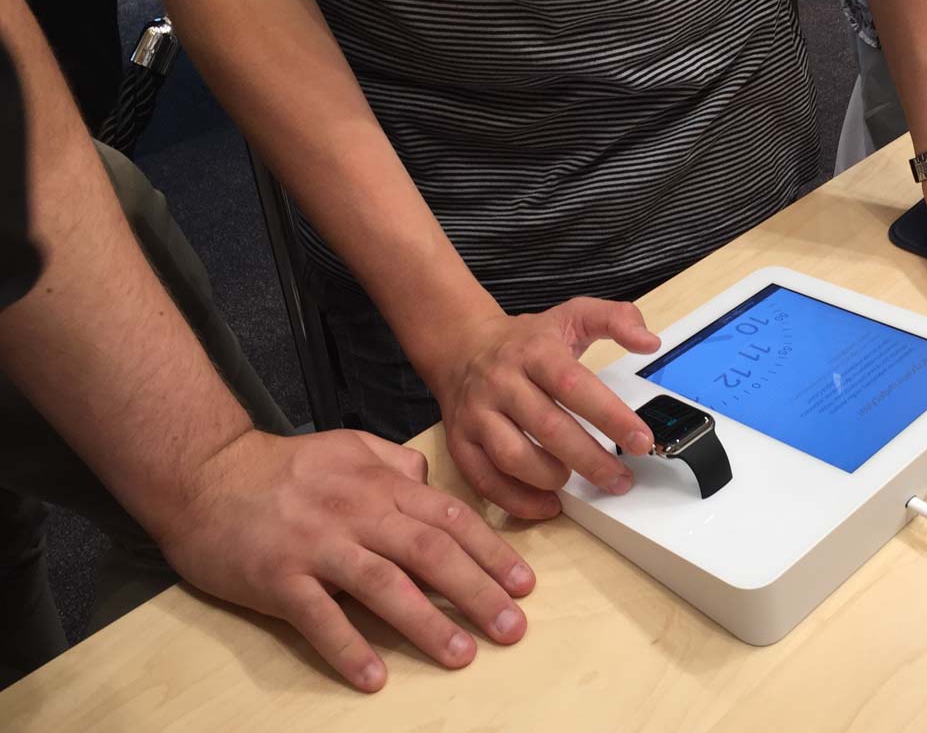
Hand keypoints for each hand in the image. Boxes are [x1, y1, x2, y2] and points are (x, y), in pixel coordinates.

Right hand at [156, 429, 534, 691]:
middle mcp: (356, 512)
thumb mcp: (348, 447)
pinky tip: (374, 678)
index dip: (491, 552)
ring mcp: (316, 545)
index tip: (524, 585)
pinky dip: (347, 648)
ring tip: (461, 655)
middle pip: (429, 552)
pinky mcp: (277, 577)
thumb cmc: (282, 468)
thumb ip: (393, 464)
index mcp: (379, 484)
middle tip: (511, 627)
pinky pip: (318, 617)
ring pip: (383, 584)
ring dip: (426, 623)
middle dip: (477, 591)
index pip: (449, 519)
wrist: (204, 474)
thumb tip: (430, 482)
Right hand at [436, 297, 662, 518]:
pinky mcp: (459, 440)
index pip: (574, 385)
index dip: (610, 416)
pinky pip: (485, 479)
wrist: (462, 346)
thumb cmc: (526, 341)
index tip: (640, 441)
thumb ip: (616, 319)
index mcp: (535, 352)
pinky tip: (547, 504)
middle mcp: (502, 382)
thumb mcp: (572, 315)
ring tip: (579, 483)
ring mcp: (477, 413)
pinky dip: (518, 500)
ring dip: (552, 478)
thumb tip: (649, 341)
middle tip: (621, 479)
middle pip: (549, 428)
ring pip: (514, 457)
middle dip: (591, 460)